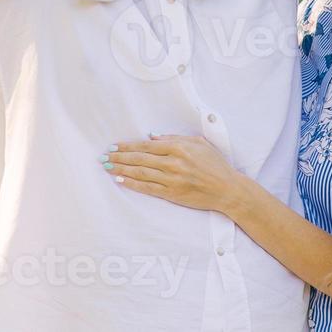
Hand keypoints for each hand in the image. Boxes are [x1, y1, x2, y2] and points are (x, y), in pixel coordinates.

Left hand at [103, 134, 244, 213]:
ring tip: (107, 167)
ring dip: (121, 170)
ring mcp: (172, 179)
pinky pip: (148, 188)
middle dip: (120, 157)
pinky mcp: (172, 194)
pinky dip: (132, 184)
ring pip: (141, 173)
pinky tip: (121, 181)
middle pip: (140, 159)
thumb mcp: (198, 143)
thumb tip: (152, 137)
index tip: (115, 145)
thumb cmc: (215, 164)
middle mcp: (173, 163)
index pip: (147, 146)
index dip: (128, 146)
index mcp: (179, 147)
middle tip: (104, 156)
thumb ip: (175, 138)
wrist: (227, 189)